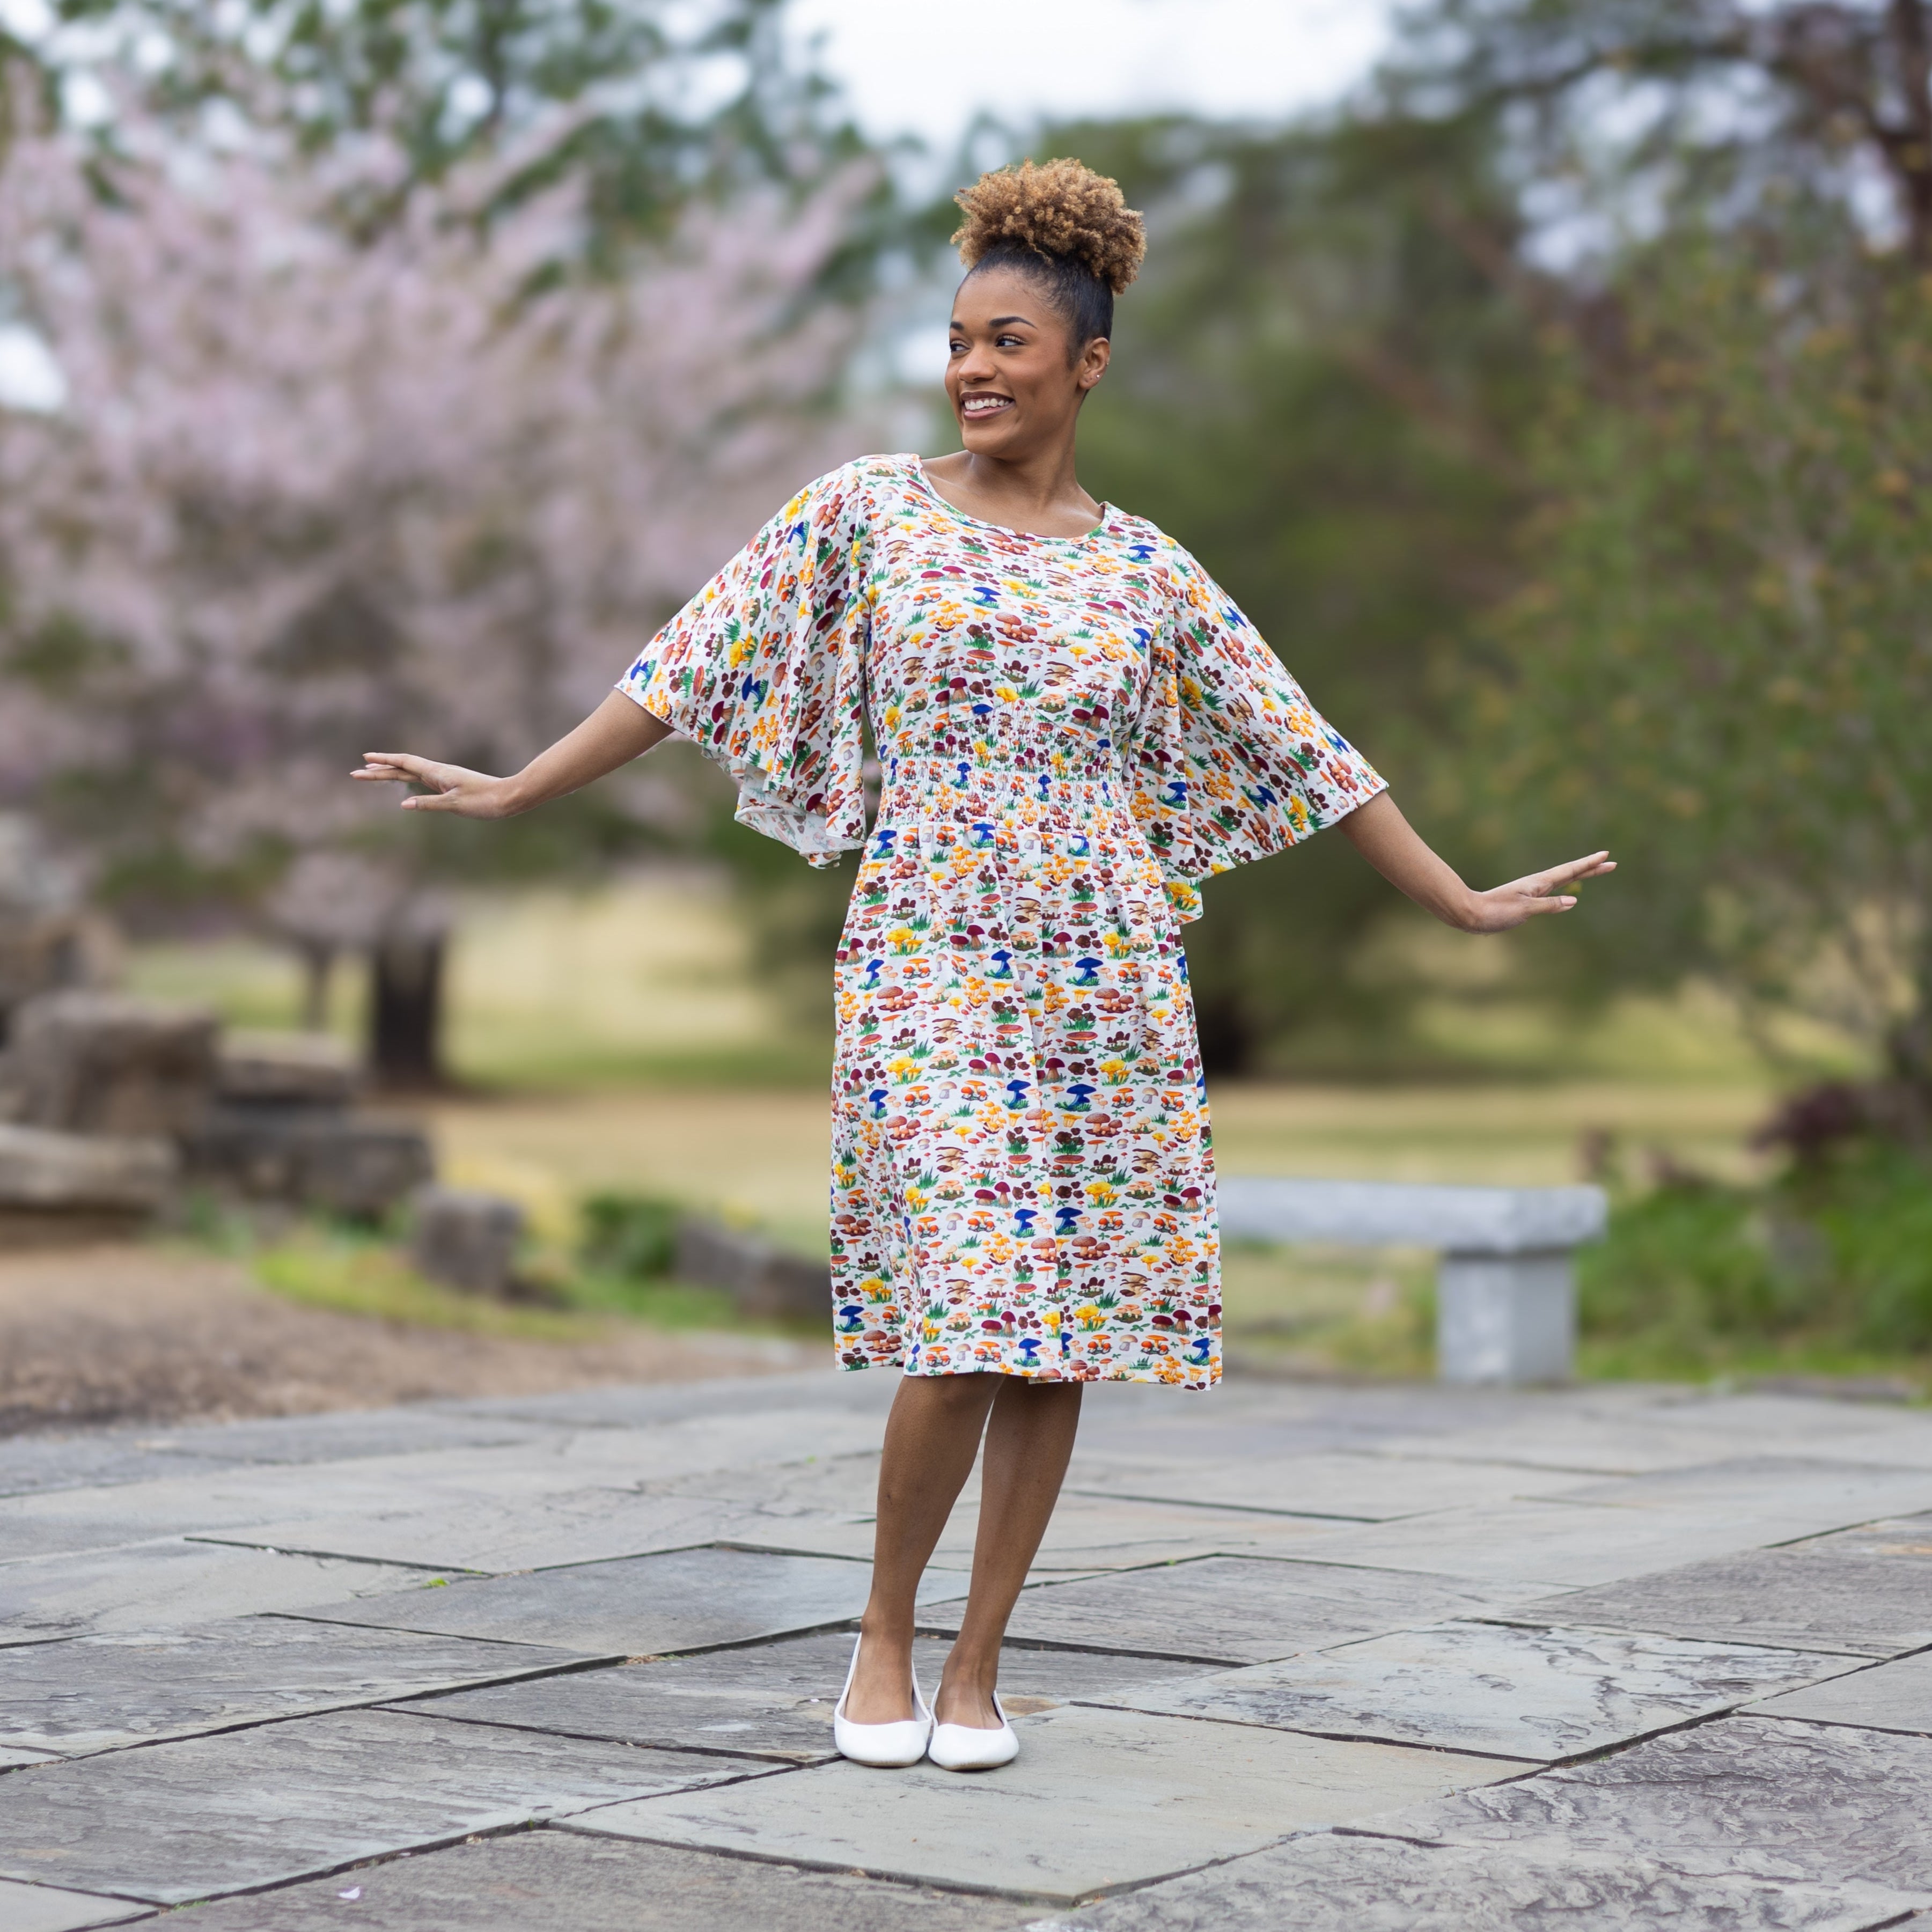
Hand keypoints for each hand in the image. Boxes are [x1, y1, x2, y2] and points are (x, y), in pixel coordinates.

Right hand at [351, 753, 517, 817]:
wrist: (509, 797)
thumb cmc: (485, 801)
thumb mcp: (455, 805)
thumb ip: (429, 804)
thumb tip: (404, 804)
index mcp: (437, 773)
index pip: (404, 764)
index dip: (384, 762)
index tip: (364, 760)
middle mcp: (438, 772)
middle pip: (403, 768)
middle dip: (379, 770)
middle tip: (356, 773)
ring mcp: (443, 778)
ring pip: (411, 774)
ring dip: (390, 774)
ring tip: (372, 775)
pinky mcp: (449, 786)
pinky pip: (422, 780)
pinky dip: (407, 779)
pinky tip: (403, 781)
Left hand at [1458, 852, 1615, 933]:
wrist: (1470, 914)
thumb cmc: (1495, 912)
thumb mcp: (1523, 909)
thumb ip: (1548, 905)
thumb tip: (1573, 902)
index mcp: (1538, 884)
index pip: (1569, 872)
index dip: (1589, 865)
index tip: (1606, 856)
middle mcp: (1537, 885)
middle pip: (1570, 874)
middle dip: (1591, 869)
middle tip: (1611, 862)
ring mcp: (1532, 892)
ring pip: (1562, 882)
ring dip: (1580, 876)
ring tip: (1595, 871)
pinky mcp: (1526, 901)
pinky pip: (1552, 892)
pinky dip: (1565, 889)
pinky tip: (1567, 894)